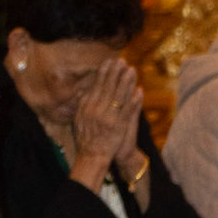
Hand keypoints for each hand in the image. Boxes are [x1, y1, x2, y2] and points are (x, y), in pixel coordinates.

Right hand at [69, 57, 141, 188]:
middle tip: (121, 60)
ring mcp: (108, 117)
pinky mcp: (118, 125)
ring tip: (132, 70)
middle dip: (115, 73)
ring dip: (126, 82)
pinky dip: (134, 99)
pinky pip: (127, 109)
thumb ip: (81, 105)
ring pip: (118, 95)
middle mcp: (96, 110)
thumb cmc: (85, 138)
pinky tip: (139, 90)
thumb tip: (82, 91)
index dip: (103, 73)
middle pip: (108, 87)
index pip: (96, 86)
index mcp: (87, 107)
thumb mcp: (78, 120)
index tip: (109, 62)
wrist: (91, 156)